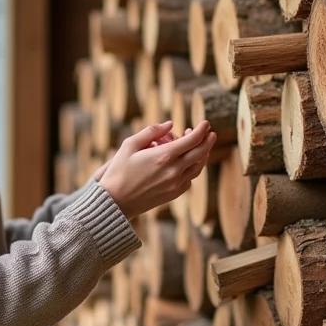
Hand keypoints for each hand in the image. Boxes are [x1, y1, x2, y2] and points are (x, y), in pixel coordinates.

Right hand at [98, 120, 216, 219]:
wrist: (115, 202)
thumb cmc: (119, 171)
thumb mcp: (129, 145)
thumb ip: (151, 131)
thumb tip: (170, 124)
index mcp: (164, 156)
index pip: (192, 140)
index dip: (201, 130)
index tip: (205, 123)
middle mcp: (174, 171)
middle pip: (200, 153)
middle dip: (207, 141)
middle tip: (211, 133)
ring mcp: (175, 184)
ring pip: (197, 168)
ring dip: (202, 155)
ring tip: (201, 146)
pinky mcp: (174, 194)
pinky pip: (189, 179)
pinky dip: (192, 169)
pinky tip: (187, 163)